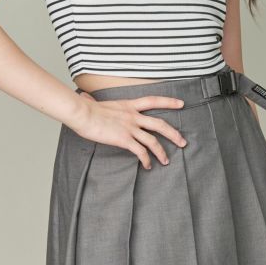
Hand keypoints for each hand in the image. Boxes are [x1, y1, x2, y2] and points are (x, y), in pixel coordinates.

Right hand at [71, 92, 188, 169]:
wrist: (82, 114)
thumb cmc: (85, 109)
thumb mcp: (95, 103)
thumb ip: (94, 101)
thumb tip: (85, 98)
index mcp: (129, 105)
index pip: (153, 101)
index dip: (168, 102)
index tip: (181, 103)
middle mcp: (133, 116)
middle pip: (160, 124)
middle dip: (174, 134)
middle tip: (183, 142)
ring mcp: (130, 128)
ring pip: (153, 141)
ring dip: (162, 152)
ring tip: (166, 161)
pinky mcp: (124, 139)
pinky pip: (140, 152)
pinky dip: (146, 160)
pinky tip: (147, 166)